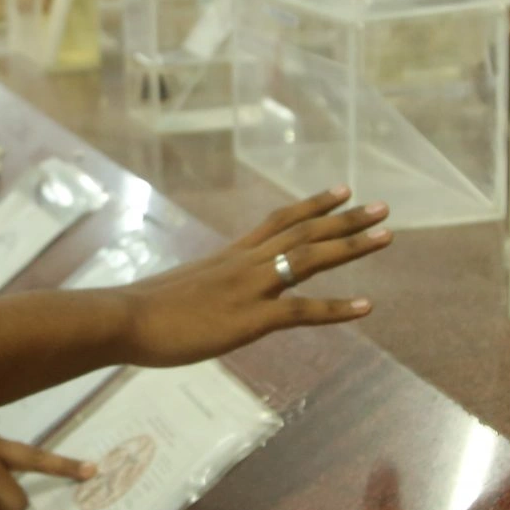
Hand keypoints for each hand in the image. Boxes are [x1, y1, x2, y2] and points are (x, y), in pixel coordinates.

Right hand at [117, 188, 389, 368]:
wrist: (122, 319)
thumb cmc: (140, 312)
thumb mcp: (179, 290)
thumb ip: (202, 289)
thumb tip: (205, 298)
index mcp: (229, 257)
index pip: (278, 222)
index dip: (312, 205)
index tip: (341, 191)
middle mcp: (245, 264)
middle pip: (303, 232)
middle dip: (345, 218)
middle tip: (382, 207)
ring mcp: (250, 288)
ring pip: (310, 258)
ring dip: (351, 246)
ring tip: (386, 235)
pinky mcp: (250, 319)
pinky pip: (302, 311)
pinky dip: (338, 309)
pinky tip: (367, 307)